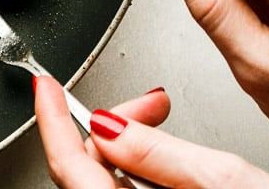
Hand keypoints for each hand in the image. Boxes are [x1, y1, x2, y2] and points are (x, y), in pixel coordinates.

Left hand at [35, 76, 268, 187]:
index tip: (45, 88)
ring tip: (165, 127)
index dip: (52, 119)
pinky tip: (166, 164)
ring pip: (105, 183)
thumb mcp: (223, 180)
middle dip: (113, 128)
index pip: (67, 164)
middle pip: (87, 169)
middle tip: (152, 105)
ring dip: (128, 150)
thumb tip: (107, 125)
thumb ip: (158, 152)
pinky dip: (138, 174)